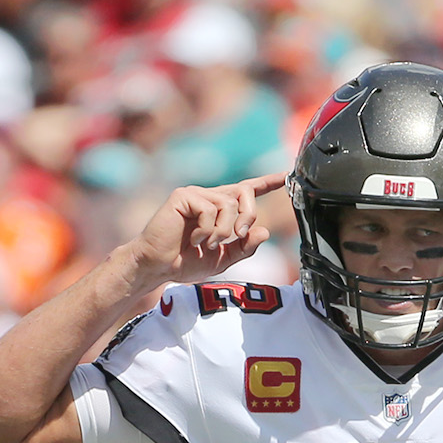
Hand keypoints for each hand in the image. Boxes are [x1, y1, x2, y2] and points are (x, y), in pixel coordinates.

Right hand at [126, 173, 287, 291]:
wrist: (157, 266)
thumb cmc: (184, 262)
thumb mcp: (222, 260)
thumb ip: (244, 247)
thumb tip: (264, 231)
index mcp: (219, 209)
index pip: (246, 190)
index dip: (267, 182)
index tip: (285, 176)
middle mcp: (209, 197)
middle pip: (244, 192)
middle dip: (248, 215)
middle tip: (238, 236)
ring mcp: (196, 194)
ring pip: (229, 204)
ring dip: (223, 231)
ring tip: (207, 244)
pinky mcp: (183, 196)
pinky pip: (210, 209)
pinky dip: (207, 230)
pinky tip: (194, 239)